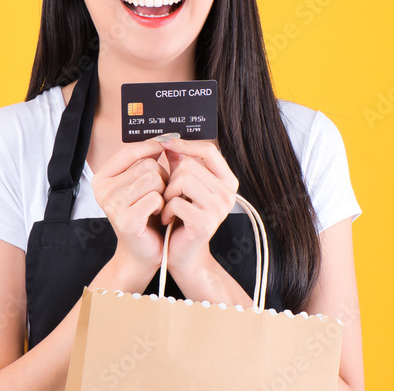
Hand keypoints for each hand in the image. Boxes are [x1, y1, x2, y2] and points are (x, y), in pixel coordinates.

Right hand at [91, 138, 169, 275]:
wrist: (144, 252)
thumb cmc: (146, 214)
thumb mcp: (144, 182)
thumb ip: (152, 159)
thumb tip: (167, 137)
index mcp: (102, 177)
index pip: (130, 151)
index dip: (151, 146)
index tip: (166, 145)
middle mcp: (103, 190)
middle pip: (147, 165)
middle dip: (162, 177)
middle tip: (159, 193)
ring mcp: (112, 205)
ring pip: (154, 179)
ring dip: (163, 191)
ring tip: (157, 204)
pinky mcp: (126, 220)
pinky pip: (156, 198)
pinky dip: (163, 205)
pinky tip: (157, 215)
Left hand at [158, 137, 239, 273]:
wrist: (184, 255)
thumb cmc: (183, 218)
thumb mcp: (183, 186)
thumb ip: (180, 163)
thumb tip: (169, 139)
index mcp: (227, 181)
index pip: (209, 150)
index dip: (186, 144)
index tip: (165, 142)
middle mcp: (228, 193)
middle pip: (190, 165)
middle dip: (171, 178)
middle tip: (169, 196)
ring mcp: (219, 209)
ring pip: (183, 180)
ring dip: (168, 194)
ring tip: (168, 206)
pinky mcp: (205, 223)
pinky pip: (177, 202)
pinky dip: (166, 210)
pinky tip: (168, 219)